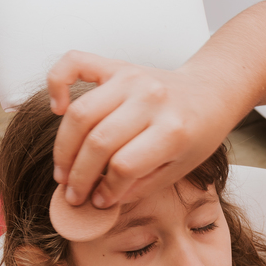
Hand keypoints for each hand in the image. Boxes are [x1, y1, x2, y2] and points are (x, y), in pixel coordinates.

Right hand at [47, 51, 236, 208]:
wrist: (209, 94)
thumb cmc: (195, 136)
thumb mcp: (178, 169)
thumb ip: (140, 185)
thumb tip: (99, 199)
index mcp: (173, 130)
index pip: (124, 166)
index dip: (106, 190)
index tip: (99, 202)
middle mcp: (150, 99)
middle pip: (98, 142)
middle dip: (79, 176)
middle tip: (72, 195)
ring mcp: (131, 78)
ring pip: (80, 114)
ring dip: (63, 148)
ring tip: (63, 173)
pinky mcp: (117, 65)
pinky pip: (73, 63)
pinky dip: (56, 83)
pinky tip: (57, 110)